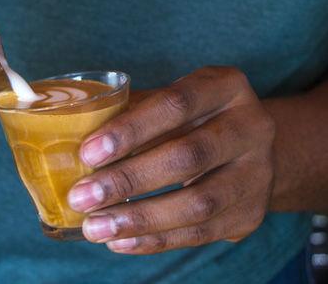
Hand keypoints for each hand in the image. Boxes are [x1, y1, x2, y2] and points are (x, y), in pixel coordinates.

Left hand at [67, 67, 275, 253]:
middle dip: (129, 179)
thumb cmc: (192, 120)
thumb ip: (129, 113)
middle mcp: (251, 126)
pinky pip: (201, 233)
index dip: (130, 129)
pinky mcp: (251, 213)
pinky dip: (155, 240)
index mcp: (226, 87)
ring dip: (140, 219)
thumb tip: (69, 138)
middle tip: (82, 196)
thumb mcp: (169, 103)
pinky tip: (120, 241)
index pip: (176, 103)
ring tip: (95, 227)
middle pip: (188, 156)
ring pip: (198, 203)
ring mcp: (258, 173)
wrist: (248, 149)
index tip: (87, 153)